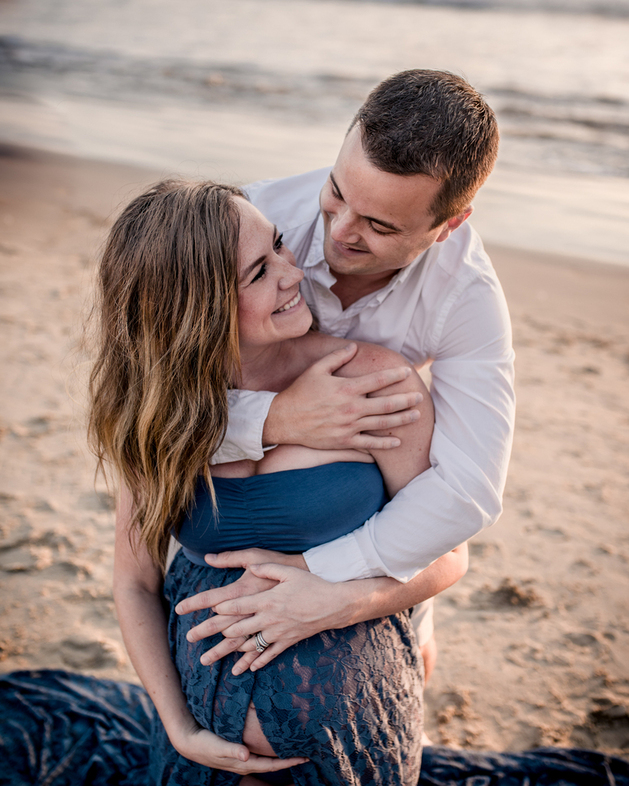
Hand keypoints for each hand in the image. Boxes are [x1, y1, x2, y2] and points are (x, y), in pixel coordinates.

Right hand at [172, 719, 307, 773]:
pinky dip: (270, 749)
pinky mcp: (238, 751)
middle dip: (289, 760)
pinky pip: (259, 753)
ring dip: (281, 755)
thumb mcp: (217, 746)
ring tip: (295, 747)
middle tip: (307, 754)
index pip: (271, 765)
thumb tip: (247, 755)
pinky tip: (274, 741)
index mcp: (244, 762)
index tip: (304, 758)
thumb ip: (231, 750)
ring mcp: (242, 758)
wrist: (190, 741)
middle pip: (272, 764)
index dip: (288, 762)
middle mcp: (246, 762)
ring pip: (267, 759)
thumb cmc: (204, 743)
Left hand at [198, 561, 353, 674]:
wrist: (334, 604)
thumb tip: (251, 566)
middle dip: (216, 633)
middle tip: (197, 636)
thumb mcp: (288, 572)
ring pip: (250, 645)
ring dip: (231, 651)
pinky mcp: (288, 641)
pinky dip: (256, 662)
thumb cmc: (311, 584)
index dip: (222, 608)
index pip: (239, 605)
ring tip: (214, 656)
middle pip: (239, 628)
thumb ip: (267, 569)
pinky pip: (269, 654)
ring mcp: (278, 633)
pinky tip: (246, 668)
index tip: (208, 609)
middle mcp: (270, 619)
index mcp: (268, 600)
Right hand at [263, 343, 421, 449]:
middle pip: (386, 404)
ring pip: (382, 423)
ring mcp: (348, 427)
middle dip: (405, 400)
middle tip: (420, 397)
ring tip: (416, 416)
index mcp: (345, 388)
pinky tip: (397, 442)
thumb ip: (336, 358)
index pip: (377, 380)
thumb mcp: (316, 370)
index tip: (407, 372)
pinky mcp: (343, 441)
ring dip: (401, 420)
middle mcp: (350, 408)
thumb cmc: (299, 392)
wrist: (283, 419)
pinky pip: (369, 444)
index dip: (394, 376)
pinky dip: (384, 444)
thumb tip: (354, 348)